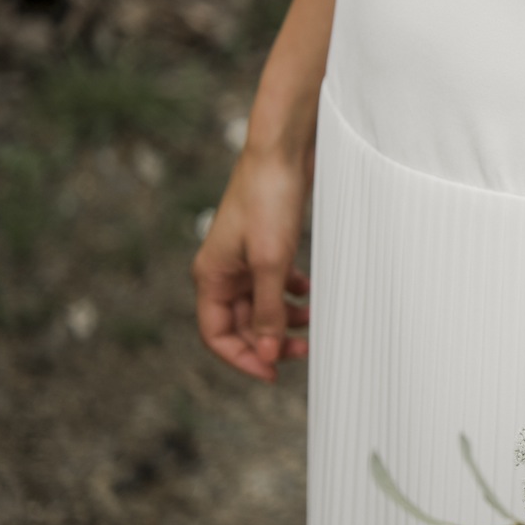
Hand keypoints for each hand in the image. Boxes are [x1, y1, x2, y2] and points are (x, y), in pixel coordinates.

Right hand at [192, 144, 312, 381]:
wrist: (282, 151)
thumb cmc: (268, 199)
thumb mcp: (270, 262)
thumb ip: (269, 309)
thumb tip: (268, 351)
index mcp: (211, 277)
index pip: (217, 335)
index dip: (243, 358)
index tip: (273, 373)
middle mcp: (223, 270)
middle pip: (242, 323)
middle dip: (271, 339)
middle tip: (306, 350)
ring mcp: (243, 257)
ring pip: (261, 303)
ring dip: (285, 316)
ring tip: (313, 322)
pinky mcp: (264, 243)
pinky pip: (273, 281)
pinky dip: (290, 291)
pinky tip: (309, 291)